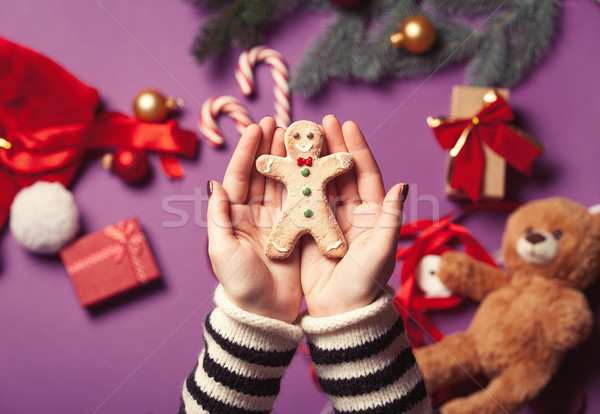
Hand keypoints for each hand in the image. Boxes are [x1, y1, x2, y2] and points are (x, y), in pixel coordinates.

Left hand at [207, 117, 301, 322]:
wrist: (265, 314)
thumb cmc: (239, 285)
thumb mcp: (222, 252)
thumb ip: (219, 218)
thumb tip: (214, 185)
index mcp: (234, 216)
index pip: (240, 175)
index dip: (247, 150)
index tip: (257, 126)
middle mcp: (254, 214)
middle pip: (262, 173)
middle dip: (270, 147)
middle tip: (282, 122)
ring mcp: (276, 221)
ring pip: (282, 182)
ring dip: (290, 159)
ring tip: (299, 136)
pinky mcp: (295, 230)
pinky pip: (300, 200)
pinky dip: (306, 181)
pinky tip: (314, 164)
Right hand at [301, 115, 406, 316]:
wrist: (340, 312)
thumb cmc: (366, 283)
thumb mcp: (381, 249)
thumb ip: (390, 217)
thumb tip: (402, 184)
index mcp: (371, 213)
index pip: (365, 173)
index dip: (356, 148)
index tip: (347, 124)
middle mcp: (350, 212)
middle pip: (340, 172)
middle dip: (331, 145)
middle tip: (319, 121)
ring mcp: (327, 220)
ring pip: (319, 182)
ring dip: (310, 160)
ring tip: (299, 137)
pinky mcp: (308, 230)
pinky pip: (301, 201)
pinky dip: (294, 182)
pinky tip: (284, 165)